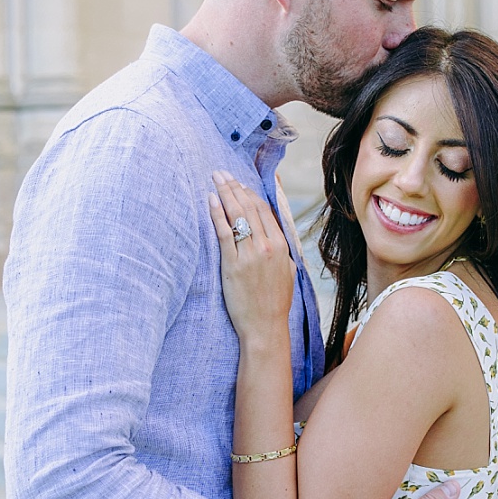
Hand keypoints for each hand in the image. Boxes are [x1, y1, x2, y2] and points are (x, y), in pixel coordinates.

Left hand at [206, 171, 295, 343]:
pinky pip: (224, 232)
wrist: (265, 325)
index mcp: (281, 246)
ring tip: (215, 179)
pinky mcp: (233, 264)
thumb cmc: (274, 302)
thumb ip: (281, 252)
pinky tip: (210, 200)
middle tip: (222, 173)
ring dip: (224, 193)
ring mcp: (250, 254)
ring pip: (237, 215)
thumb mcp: (287, 273)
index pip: (265, 211)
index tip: (239, 183)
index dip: (250, 194)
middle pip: (249, 208)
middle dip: (234, 187)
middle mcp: (267, 246)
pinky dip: (216, 214)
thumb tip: (275, 238)